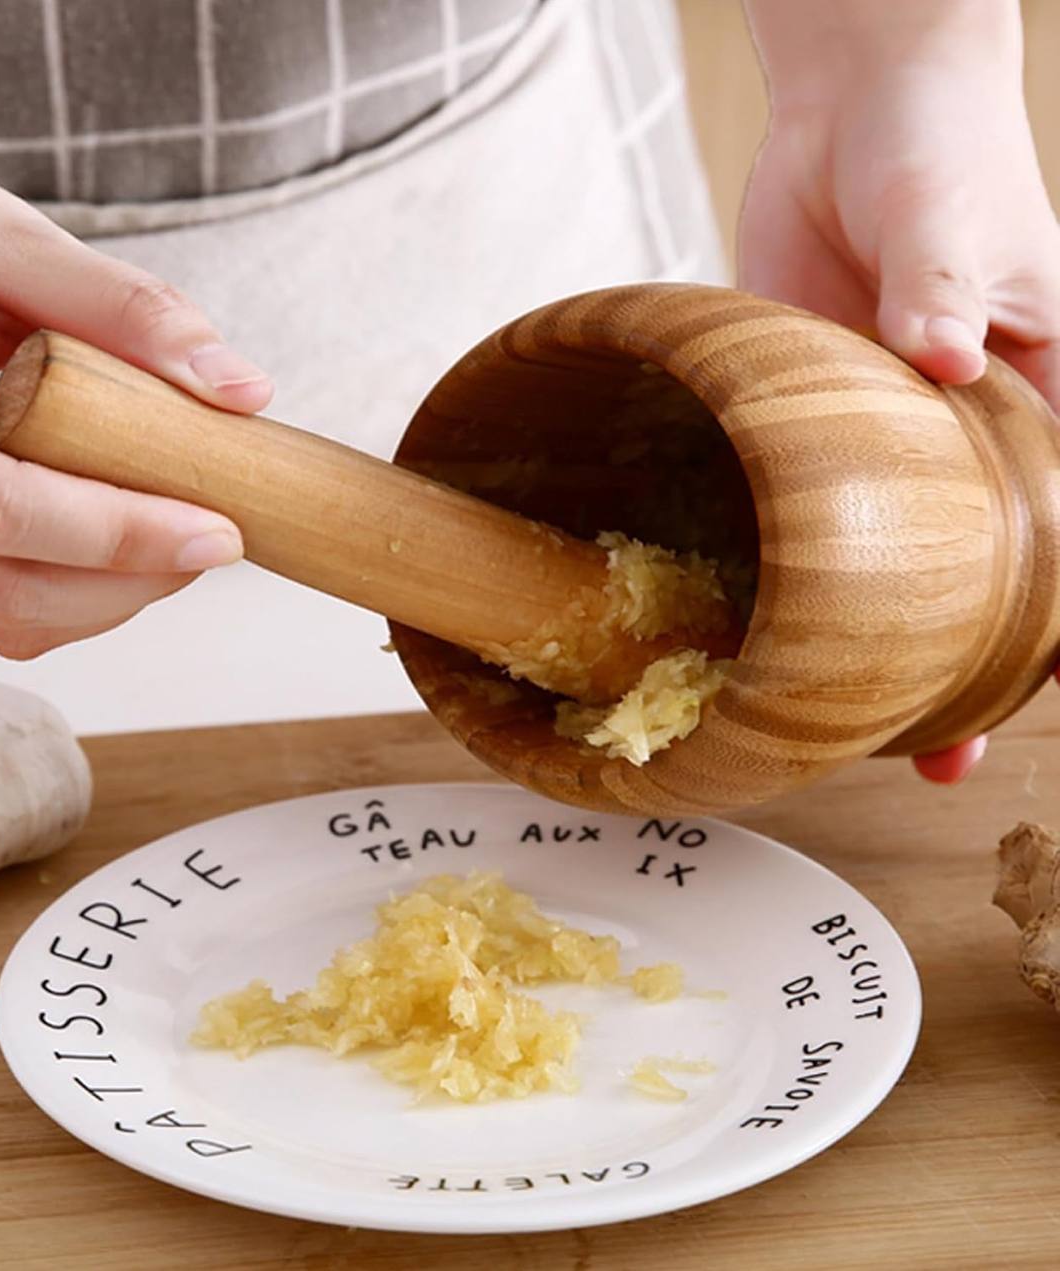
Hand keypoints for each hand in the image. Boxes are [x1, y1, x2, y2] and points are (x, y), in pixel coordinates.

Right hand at [0, 62, 269, 658]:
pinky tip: (111, 544)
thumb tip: (241, 391)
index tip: (217, 529)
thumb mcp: (11, 237)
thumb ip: (128, 309)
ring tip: (171, 538)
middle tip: (211, 540)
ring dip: (99, 603)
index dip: (118, 536)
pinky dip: (60, 595)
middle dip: (125, 588)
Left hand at [738, 4, 1059, 782]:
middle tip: (940, 756)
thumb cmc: (938, 152)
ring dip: (872, 641)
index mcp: (1035, 398)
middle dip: (967, 664)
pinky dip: (790, 572)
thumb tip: (945, 354)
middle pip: (979, 573)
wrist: (845, 115)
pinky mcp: (806, 421)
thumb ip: (948, 286)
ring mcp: (878, 440)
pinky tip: (770, 631)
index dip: (1057, 620)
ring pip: (886, 563)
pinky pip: (801, 513)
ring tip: (851, 728)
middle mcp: (960, 436)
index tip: (1040, 694)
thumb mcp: (955, 219)